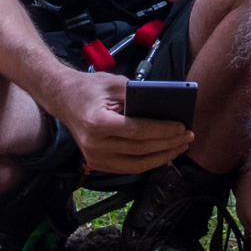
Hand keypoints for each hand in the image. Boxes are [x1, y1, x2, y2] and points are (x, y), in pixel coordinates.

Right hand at [47, 68, 191, 174]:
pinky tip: (164, 154)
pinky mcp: (97, 163)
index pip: (137, 131)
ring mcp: (94, 157)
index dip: (162, 131)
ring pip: (136, 164)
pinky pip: (128, 167)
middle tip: (188, 136)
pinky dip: (148, 162)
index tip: (182, 127)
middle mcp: (95, 145)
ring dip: (162, 157)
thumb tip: (166, 108)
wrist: (62, 99)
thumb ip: (138, 95)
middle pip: (140, 150)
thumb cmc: (89, 88)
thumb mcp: (114, 83)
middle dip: (168, 144)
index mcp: (97, 123)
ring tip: (181, 146)